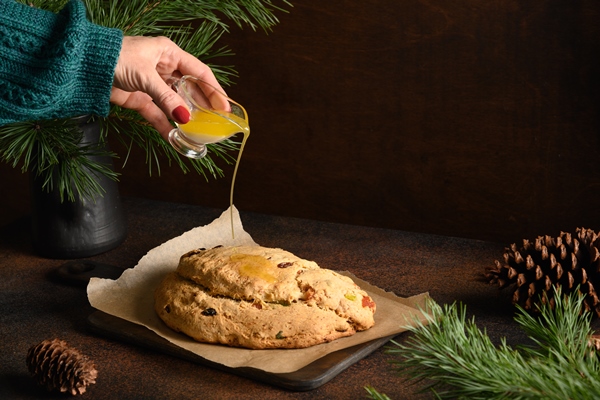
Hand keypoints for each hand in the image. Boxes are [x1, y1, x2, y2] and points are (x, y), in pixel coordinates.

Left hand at [110, 36, 226, 139]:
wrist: (82, 65)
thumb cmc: (113, 58)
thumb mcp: (145, 76)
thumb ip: (167, 98)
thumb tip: (185, 118)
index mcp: (168, 53)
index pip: (200, 72)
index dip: (214, 89)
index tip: (225, 107)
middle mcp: (163, 68)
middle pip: (190, 89)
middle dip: (202, 106)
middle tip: (216, 123)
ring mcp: (152, 84)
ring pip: (175, 103)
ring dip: (185, 118)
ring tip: (199, 133)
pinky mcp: (140, 98)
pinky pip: (158, 114)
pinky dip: (165, 126)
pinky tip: (175, 138)